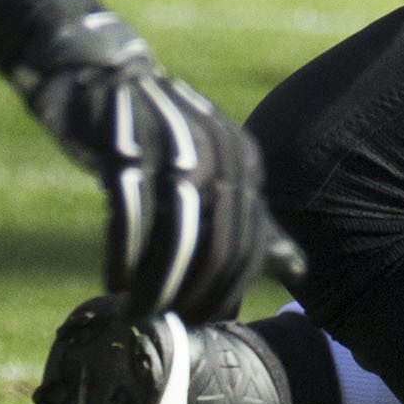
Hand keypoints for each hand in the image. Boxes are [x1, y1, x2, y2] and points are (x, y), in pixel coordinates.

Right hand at [5, 12, 295, 322]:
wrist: (103, 79)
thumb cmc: (163, 142)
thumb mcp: (217, 175)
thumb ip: (255, 224)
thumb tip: (299, 272)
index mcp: (243, 162)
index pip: (248, 244)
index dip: (228, 291)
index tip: (204, 323)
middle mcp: (215, 152)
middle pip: (216, 243)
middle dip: (193, 295)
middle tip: (166, 325)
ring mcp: (169, 146)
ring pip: (175, 233)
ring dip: (157, 284)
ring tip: (138, 314)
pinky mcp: (122, 144)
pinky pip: (128, 212)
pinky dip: (123, 253)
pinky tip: (114, 280)